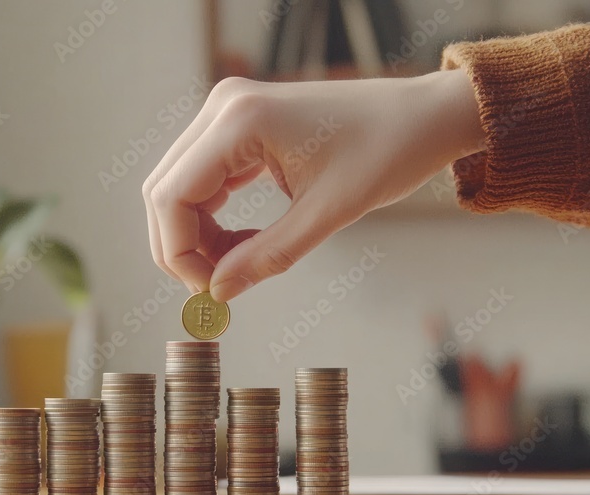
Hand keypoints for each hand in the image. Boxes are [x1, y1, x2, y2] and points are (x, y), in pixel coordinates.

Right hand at [142, 69, 483, 300]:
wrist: (424, 116)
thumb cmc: (388, 153)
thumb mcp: (326, 214)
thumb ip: (267, 256)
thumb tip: (218, 293)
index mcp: (239, 121)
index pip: (171, 196)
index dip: (179, 253)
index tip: (209, 292)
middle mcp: (223, 107)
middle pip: (165, 190)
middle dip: (182, 246)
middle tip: (217, 287)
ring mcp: (230, 112)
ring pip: (179, 186)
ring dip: (196, 234)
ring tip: (235, 266)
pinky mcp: (241, 124)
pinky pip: (205, 177)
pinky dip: (213, 216)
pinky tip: (241, 244)